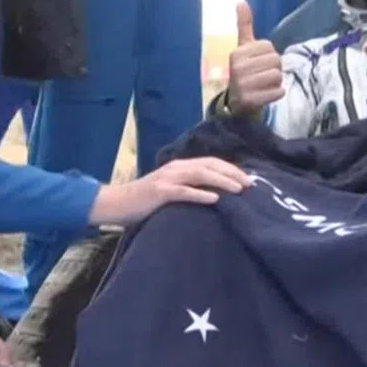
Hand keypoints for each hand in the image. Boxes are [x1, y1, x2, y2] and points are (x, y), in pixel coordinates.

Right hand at [89, 157, 252, 225]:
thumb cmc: (145, 201)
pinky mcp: (160, 193)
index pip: (212, 163)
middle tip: (251, 185)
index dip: (232, 169)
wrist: (115, 204)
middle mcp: (177, 168)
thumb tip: (217, 195)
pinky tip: (214, 200)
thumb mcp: (171, 190)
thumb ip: (190, 187)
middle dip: (233, 173)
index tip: (250, 179)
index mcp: (181, 167)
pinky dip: (200, 195)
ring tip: (238, 189)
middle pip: (210, 165)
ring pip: (200, 175)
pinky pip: (183, 192)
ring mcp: (168, 179)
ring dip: (222, 181)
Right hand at [227, 1, 284, 114]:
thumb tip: (241, 2)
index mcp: (237, 53)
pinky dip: (277, 94)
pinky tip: (265, 95)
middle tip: (262, 76)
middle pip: (276, 61)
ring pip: (278, 76)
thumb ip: (244, 25)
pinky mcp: (250, 101)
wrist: (236, 103)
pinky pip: (278, 92)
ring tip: (263, 86)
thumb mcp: (243, 48)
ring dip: (276, 83)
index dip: (269, 56)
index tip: (258, 64)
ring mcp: (242, 85)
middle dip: (274, 69)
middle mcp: (237, 68)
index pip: (269, 48)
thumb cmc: (245, 71)